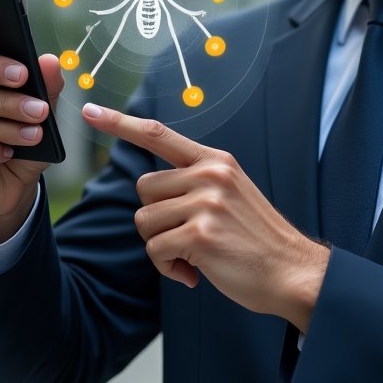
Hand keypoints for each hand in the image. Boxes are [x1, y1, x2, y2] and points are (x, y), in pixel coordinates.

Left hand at [82, 104, 328, 331]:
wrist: (291, 270)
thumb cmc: (256, 239)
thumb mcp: (231, 194)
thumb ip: (196, 182)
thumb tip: (150, 191)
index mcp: (216, 161)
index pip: (158, 134)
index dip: (120, 123)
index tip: (91, 111)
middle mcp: (210, 174)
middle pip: (143, 189)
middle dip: (156, 218)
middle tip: (187, 236)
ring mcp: (206, 202)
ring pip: (145, 221)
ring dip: (162, 246)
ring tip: (195, 254)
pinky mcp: (200, 234)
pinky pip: (156, 250)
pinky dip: (169, 267)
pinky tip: (196, 271)